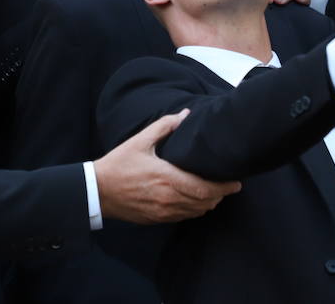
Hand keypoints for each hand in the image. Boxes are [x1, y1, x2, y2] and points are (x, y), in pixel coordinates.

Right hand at [94, 110, 240, 223]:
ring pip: (195, 212)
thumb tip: (184, 114)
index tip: (236, 182)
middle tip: (230, 186)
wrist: (98, 191)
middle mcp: (168, 199)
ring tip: (215, 192)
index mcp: (168, 178)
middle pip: (204, 202)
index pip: (205, 188)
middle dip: (220, 195)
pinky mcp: (156, 219)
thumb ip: (165, 126)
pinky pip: (182, 217)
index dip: (224, 187)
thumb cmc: (119, 164)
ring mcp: (162, 212)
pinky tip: (195, 201)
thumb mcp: (140, 141)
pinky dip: (193, 210)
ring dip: (208, 203)